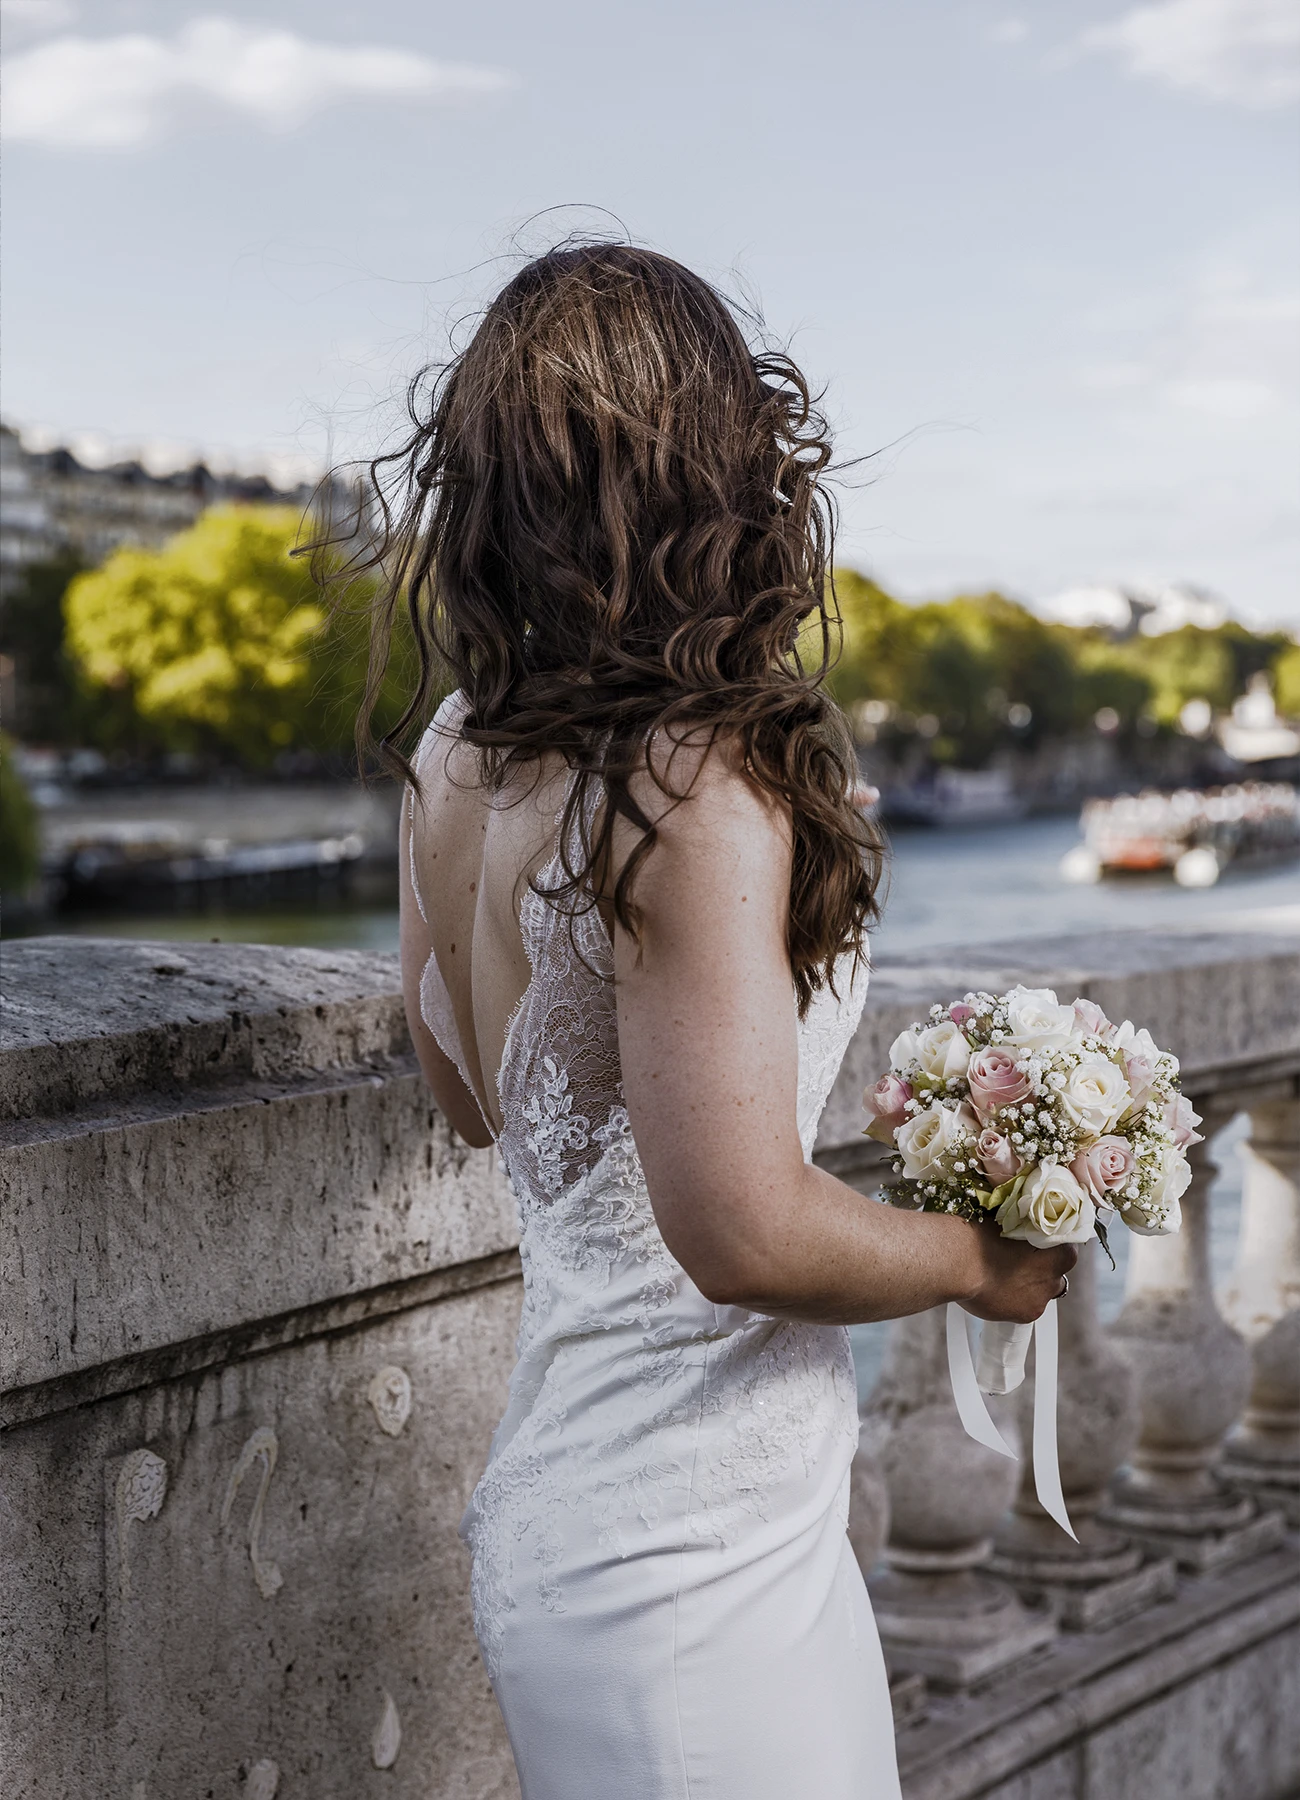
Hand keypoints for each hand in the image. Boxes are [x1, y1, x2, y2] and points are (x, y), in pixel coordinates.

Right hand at [962, 1229, 1077, 1324]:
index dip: (1057, 1245)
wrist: (958, 1263)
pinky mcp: (1026, 1315)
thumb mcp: (1004, 1221)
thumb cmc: (979, 1236)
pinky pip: (1027, 1307)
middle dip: (1045, 1267)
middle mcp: (1053, 1277)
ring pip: (1043, 1292)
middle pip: (1058, 1273)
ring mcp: (1041, 1298)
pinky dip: (1017, 1300)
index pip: (1069, 1248)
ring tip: (1006, 1276)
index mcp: (1056, 1251)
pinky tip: (997, 1291)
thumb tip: (1018, 1224)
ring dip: (1031, 1285)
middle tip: (1023, 1259)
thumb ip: (1020, 1227)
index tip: (1043, 1241)